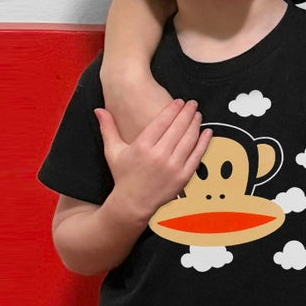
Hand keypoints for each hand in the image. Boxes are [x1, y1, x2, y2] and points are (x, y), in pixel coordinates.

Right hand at [96, 99, 209, 222]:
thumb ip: (108, 128)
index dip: (173, 109)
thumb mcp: (113, 151)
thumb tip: (99, 109)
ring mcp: (173, 167)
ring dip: (195, 124)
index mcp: (143, 146)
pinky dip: (203, 143)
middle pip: (178, 128)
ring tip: (197, 114)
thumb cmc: (123, 176)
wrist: (133, 203)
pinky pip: (196, 156)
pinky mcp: (183, 177)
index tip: (179, 101)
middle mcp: (159, 156)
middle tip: (192, 103)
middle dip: (187, 112)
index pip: (162, 121)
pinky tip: (207, 132)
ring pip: (189, 139)